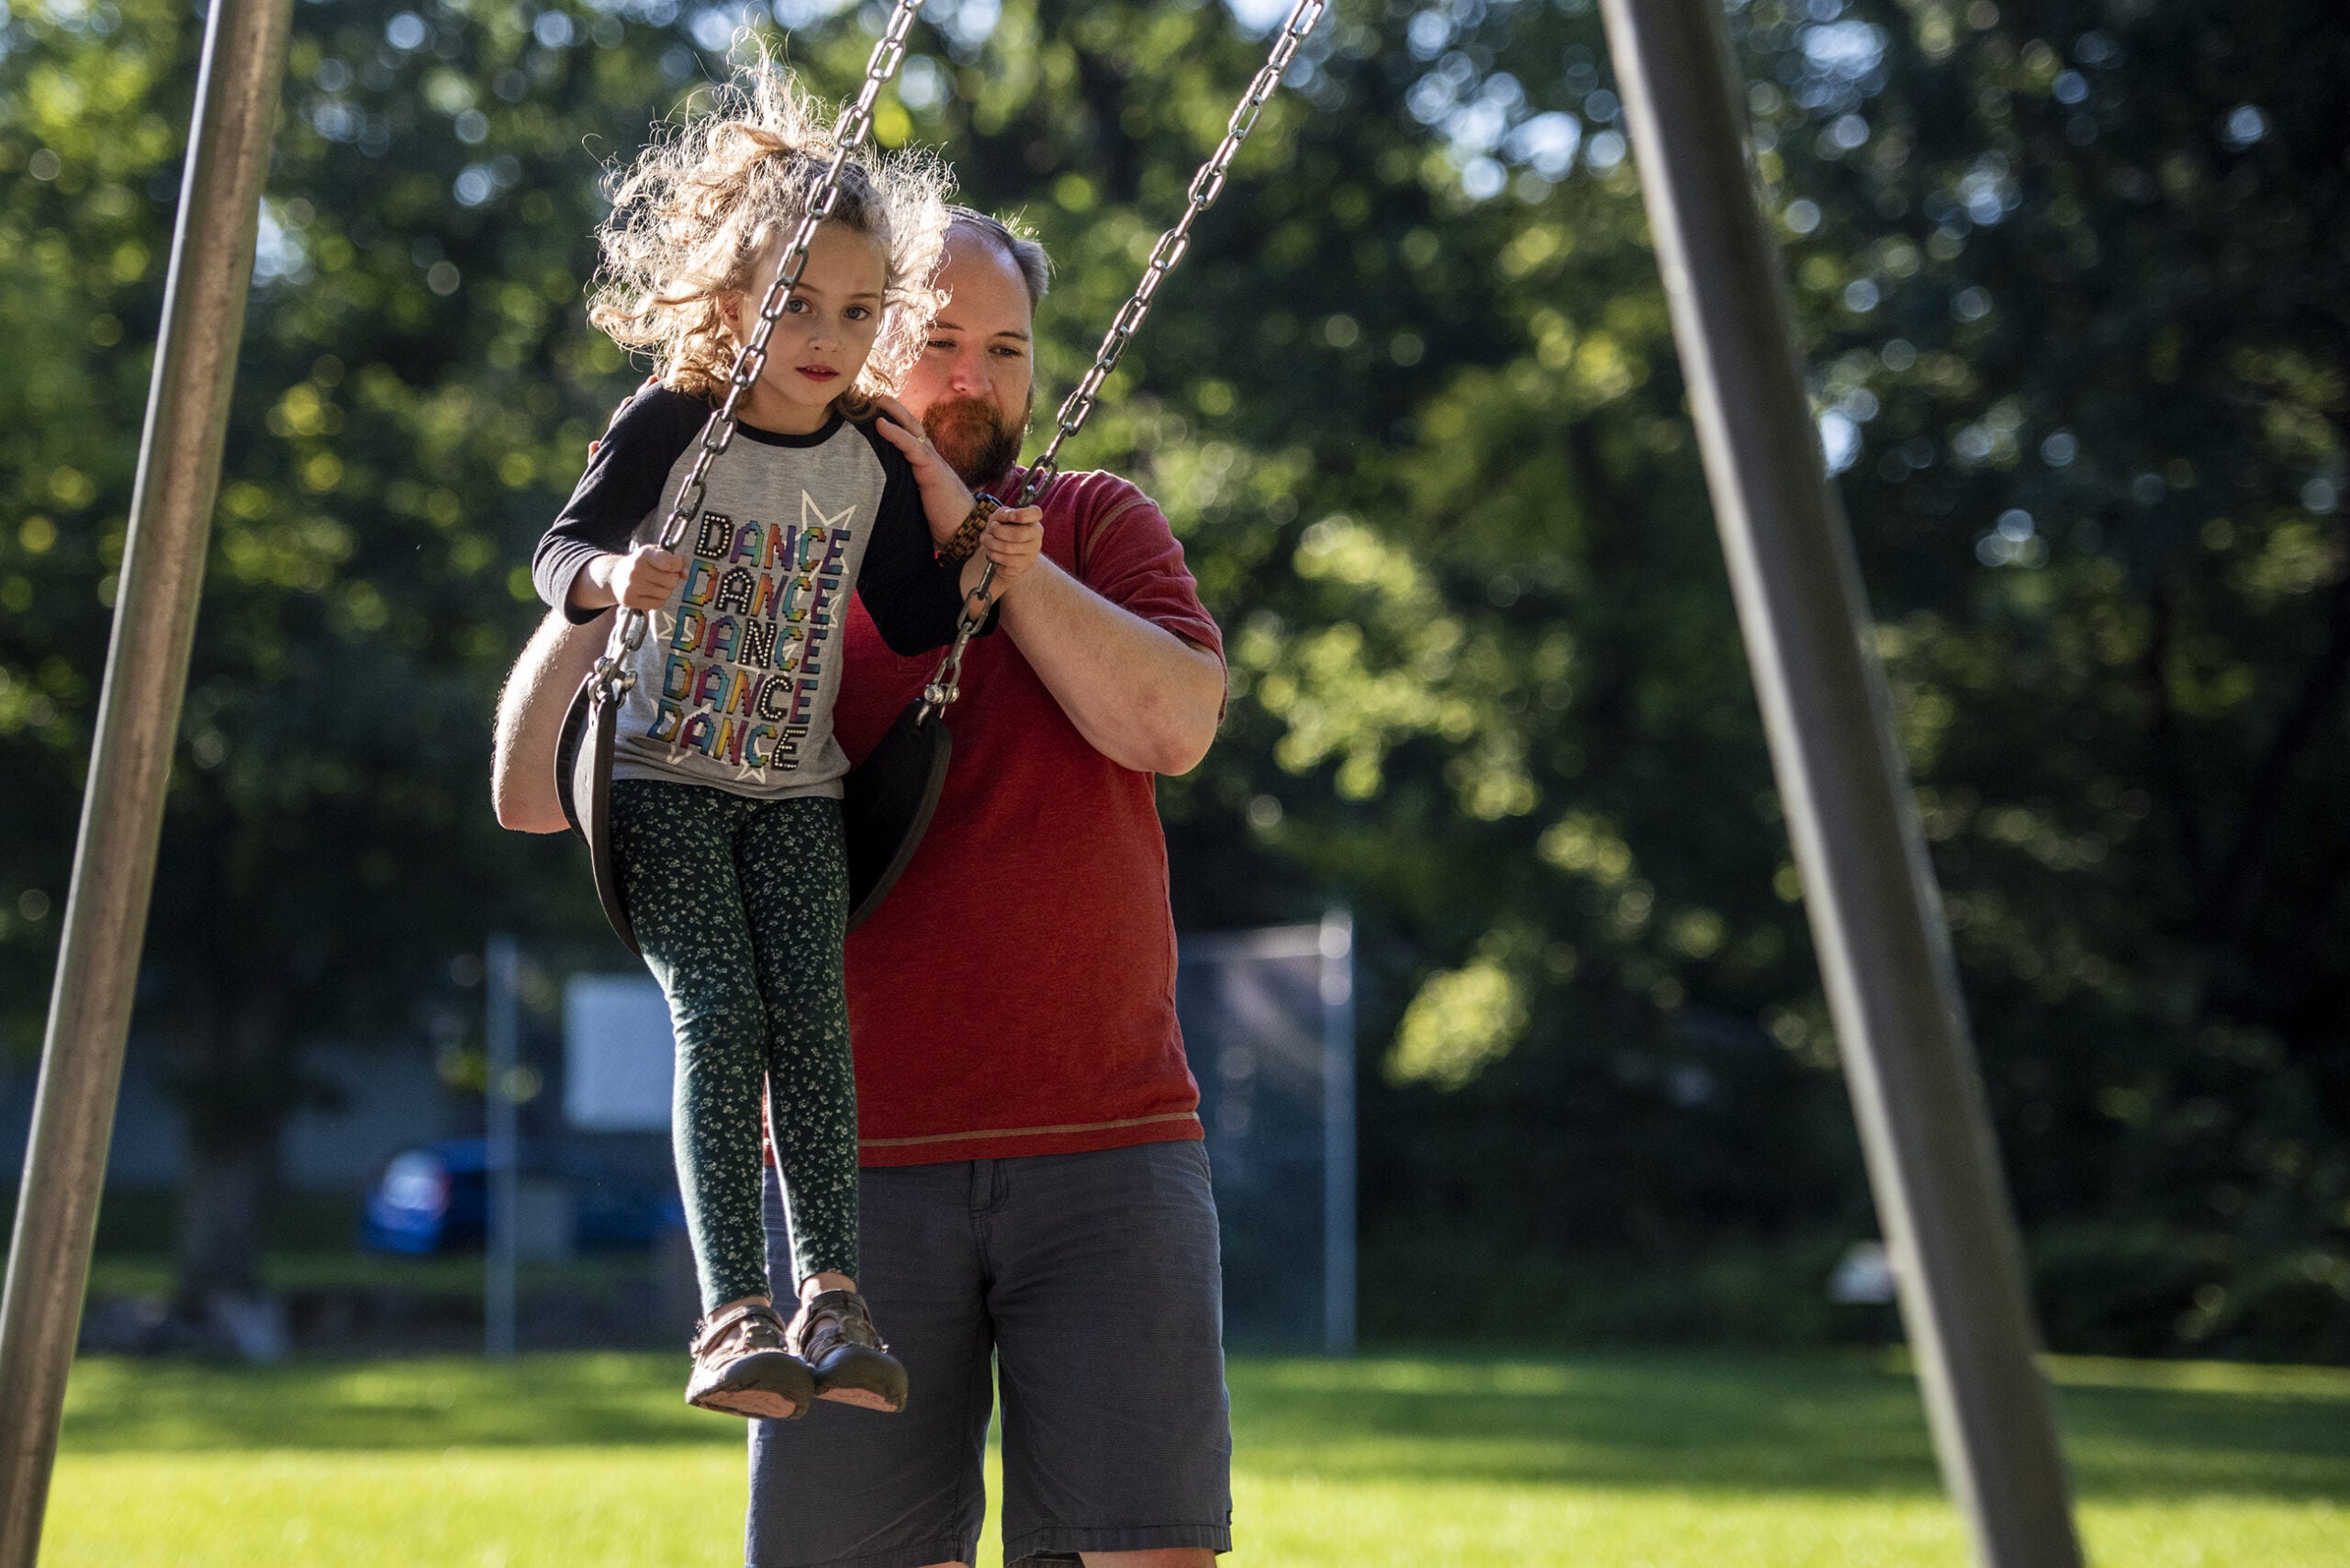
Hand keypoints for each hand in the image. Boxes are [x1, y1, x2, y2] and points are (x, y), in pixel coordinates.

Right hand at [596, 544, 685, 610]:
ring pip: (666, 593)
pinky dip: (658, 600)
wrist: (615, 577)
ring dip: (665, 590)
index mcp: (645, 554)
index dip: (679, 565)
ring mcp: (632, 586)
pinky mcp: (630, 600)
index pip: (671, 563)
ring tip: (654, 584)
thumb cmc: (642, 563)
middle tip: (662, 576)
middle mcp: (636, 569)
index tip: (675, 565)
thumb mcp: (657, 553)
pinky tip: (650, 593)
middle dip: (672, 579)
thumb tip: (686, 575)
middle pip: (672, 580)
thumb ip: (677, 560)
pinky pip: (658, 604)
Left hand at [870, 393, 976, 547]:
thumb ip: (906, 493)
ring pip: (912, 429)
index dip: (897, 424)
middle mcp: (931, 459)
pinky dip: (894, 433)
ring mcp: (932, 462)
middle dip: (895, 410)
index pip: (911, 439)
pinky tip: (880, 423)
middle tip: (876, 396)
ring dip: (894, 412)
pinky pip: (911, 445)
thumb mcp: (919, 503)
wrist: (964, 532)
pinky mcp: (931, 469)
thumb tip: (883, 497)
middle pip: (912, 426)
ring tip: (876, 399)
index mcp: (927, 466)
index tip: (878, 412)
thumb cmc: (943, 522)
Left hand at [978, 507, 1043, 596]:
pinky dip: (994, 555)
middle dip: (998, 531)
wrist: (1001, 551)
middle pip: (1018, 534)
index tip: (1010, 516)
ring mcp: (1033, 552)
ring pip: (1008, 548)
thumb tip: (1008, 515)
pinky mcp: (1025, 565)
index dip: (1022, 514)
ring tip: (986, 540)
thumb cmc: (1002, 529)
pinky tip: (991, 552)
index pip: (1035, 513)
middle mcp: (1036, 535)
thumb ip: (1004, 513)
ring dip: (991, 543)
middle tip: (991, 529)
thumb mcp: (999, 517)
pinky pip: (1006, 561)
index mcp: (1033, 519)